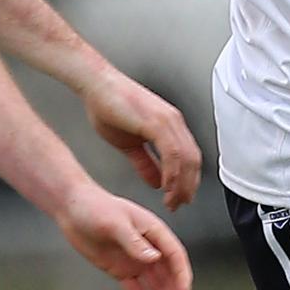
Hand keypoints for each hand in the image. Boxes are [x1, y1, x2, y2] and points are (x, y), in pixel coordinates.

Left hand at [55, 181, 192, 289]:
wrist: (74, 209)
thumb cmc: (96, 208)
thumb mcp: (115, 222)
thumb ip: (134, 241)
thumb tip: (155, 258)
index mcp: (152, 230)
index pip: (174, 254)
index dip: (182, 273)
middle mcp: (148, 246)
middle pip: (169, 273)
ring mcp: (135, 259)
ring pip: (156, 284)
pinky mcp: (121, 270)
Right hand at [83, 68, 201, 210]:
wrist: (96, 85)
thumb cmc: (108, 107)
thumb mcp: (130, 143)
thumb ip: (146, 163)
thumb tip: (157, 181)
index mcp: (169, 125)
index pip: (189, 157)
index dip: (188, 181)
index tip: (181, 198)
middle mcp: (173, 121)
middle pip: (193, 160)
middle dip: (188, 187)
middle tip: (180, 204)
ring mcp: (167, 120)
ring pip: (185, 158)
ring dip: (181, 184)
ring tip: (173, 201)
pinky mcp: (156, 121)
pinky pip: (172, 151)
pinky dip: (172, 172)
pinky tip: (166, 186)